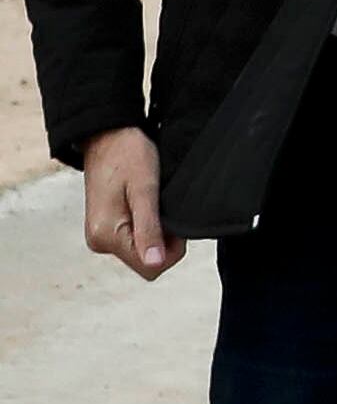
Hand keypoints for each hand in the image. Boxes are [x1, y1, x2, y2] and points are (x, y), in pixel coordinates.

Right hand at [77, 127, 182, 280]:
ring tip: (153, 204)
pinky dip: (147, 227)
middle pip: (146, 262)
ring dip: (156, 233)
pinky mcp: (104, 228)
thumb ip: (149, 229)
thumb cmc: (128, 156)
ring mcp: (100, 236)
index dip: (172, 249)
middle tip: (162, 208)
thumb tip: (154, 263)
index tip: (171, 220)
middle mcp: (98, 242)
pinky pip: (134, 239)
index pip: (151, 268)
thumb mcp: (145, 191)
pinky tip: (146, 206)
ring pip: (142, 251)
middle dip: (164, 241)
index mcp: (105, 236)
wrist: (108, 136)